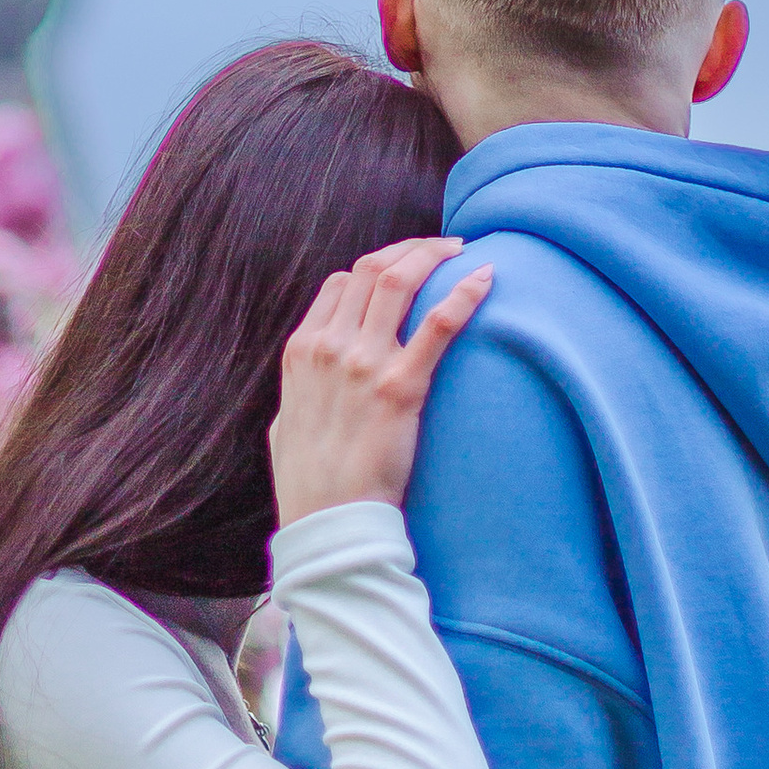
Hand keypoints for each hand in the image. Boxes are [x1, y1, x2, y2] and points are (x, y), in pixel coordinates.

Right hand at [268, 236, 493, 524]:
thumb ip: (300, 390)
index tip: (404, 269)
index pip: (339, 283)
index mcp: (301, 350)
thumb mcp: (284, 422)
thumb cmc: (308, 483)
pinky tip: (484, 277)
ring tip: (461, 250)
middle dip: (409, 250)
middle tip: (442, 248)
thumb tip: (310, 380)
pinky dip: (462, 293)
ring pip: (398, 281)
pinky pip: (437, 325)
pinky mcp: (401, 387)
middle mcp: (329, 346)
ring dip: (433, 255)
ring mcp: (363, 363)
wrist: (330, 521)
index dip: (374, 268)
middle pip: (370, 270)